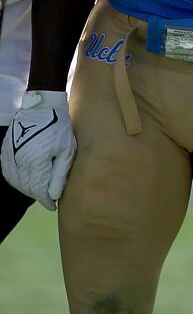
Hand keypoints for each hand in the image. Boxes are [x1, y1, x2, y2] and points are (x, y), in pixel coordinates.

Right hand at [1, 90, 75, 210]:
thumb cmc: (59, 128)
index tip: (52, 206)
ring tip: (39, 189)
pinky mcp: (5, 151)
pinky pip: (9, 171)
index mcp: (36, 161)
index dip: (46, 200)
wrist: (41, 107)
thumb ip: (59, 174)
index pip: (38, 189)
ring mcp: (10, 156)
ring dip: (27, 188)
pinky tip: (27, 178)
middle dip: (38, 194)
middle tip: (48, 197)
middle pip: (27, 187)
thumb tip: (53, 195)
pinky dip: (17, 178)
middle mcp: (19, 161)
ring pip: (16, 181)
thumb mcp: (66, 150)